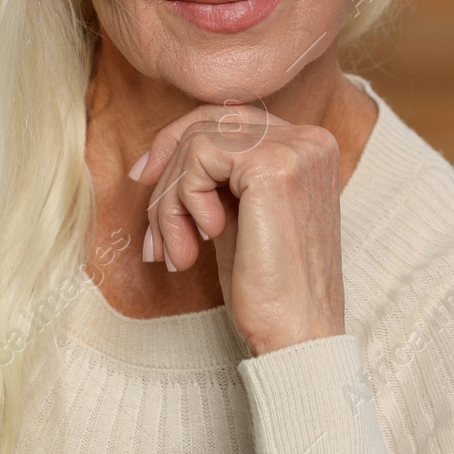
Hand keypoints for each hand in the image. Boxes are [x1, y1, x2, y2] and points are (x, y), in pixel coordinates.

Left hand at [130, 102, 345, 355]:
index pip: (227, 117)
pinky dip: (183, 200)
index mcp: (307, 147)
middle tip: (156, 232)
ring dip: (171, 200)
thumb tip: (155, 155)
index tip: (144, 179)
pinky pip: (198, 156)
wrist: (296, 336)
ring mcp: (295, 149)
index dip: (177, 143)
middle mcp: (309, 139)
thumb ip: (216, 176)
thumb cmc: (266, 287)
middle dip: (168, 172)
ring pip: (196, 141)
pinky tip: (202, 242)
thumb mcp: (237, 214)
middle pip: (208, 121)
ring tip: (177, 251)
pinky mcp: (273, 167)